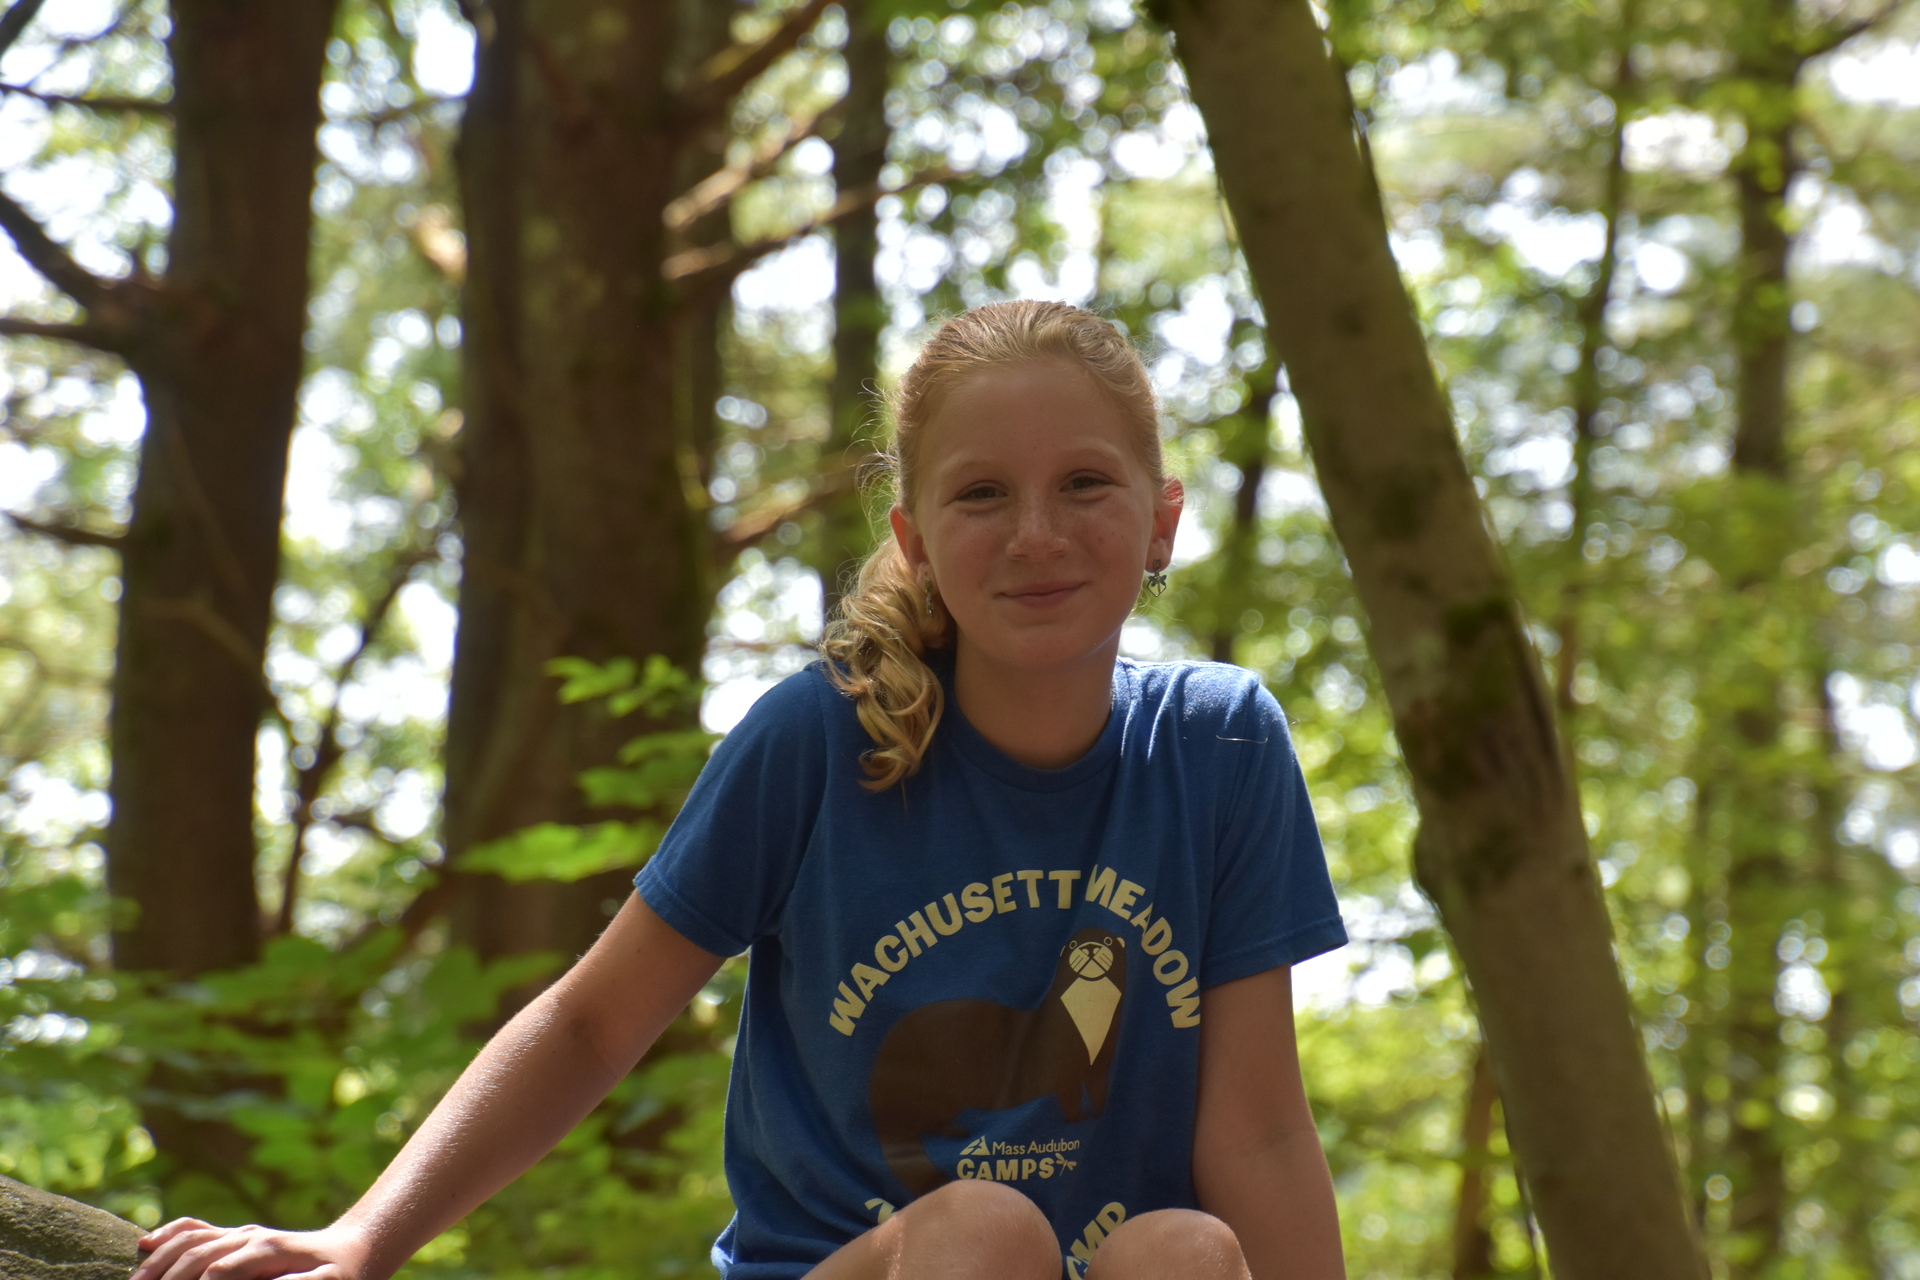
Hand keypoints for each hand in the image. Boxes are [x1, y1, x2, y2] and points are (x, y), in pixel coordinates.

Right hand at [131, 1219, 373, 1279]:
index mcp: (267, 1249)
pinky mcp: (234, 1235)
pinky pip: (195, 1229)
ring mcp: (239, 1233)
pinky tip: (144, 1245)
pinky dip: (168, 1235)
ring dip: (159, 1261)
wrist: (350, 1250)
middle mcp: (249, 1235)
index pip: (217, 1274)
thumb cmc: (340, 1275)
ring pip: (189, 1239)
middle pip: (196, 1256)